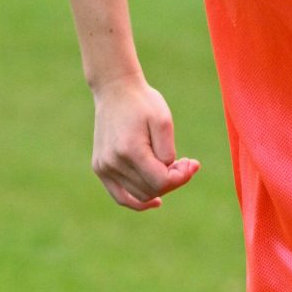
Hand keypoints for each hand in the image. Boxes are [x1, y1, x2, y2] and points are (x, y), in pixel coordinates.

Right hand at [90, 77, 198, 211]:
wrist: (115, 90)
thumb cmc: (143, 103)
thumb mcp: (163, 121)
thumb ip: (168, 152)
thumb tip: (169, 175)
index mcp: (130, 150)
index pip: (161, 181)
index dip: (181, 177)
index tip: (192, 162)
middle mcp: (113, 163)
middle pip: (151, 190)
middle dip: (173, 180)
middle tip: (185, 163)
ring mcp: (104, 167)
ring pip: (139, 195)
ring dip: (159, 187)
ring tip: (171, 169)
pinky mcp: (100, 168)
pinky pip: (121, 196)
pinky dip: (138, 201)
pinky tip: (156, 201)